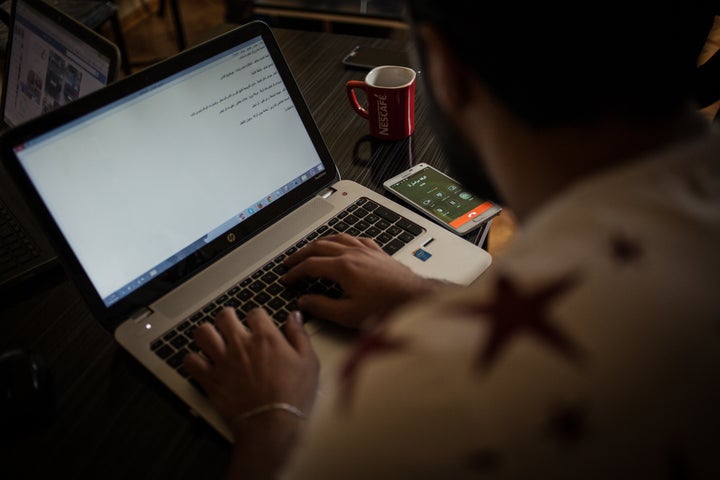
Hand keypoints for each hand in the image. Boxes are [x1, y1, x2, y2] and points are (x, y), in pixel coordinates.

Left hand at [183, 308, 318, 436]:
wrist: (271, 424)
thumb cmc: (292, 395)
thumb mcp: (307, 362)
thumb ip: (299, 335)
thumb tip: (294, 316)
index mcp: (265, 337)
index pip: (255, 312)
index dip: (257, 317)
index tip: (259, 325)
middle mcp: (240, 344)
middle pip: (224, 315)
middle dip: (228, 317)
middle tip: (231, 324)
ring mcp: (222, 361)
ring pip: (203, 333)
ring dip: (207, 333)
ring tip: (214, 338)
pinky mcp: (210, 379)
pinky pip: (190, 361)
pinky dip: (193, 360)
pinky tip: (201, 362)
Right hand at [282, 233, 445, 328]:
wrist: (415, 299)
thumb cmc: (386, 308)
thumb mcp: (349, 314)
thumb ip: (322, 307)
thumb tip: (304, 302)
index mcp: (343, 268)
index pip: (310, 265)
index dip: (295, 272)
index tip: (286, 278)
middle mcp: (354, 254)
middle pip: (319, 247)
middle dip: (301, 254)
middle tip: (289, 262)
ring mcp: (367, 251)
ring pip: (336, 238)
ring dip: (319, 243)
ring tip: (309, 250)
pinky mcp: (378, 252)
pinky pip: (355, 239)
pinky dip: (342, 240)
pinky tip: (342, 244)